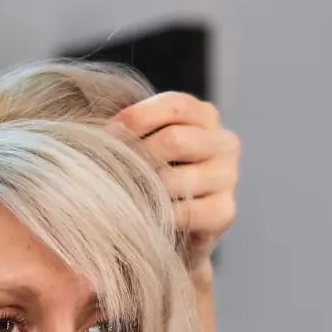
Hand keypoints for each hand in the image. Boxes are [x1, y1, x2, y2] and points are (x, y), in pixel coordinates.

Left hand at [108, 92, 239, 273]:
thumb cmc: (153, 174)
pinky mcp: (224, 212)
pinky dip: (158, 215)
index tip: (108, 134)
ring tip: (128, 194)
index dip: (137, 118)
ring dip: (145, 190)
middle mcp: (224, 142)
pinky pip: (182, 212)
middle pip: (175, 141)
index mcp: (205, 116)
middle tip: (115, 171)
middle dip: (138, 157)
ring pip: (175, 180)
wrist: (174, 225)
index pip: (175, 105)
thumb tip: (103, 137)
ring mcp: (228, 177)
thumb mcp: (146, 142)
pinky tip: (147, 216)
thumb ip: (133, 130)